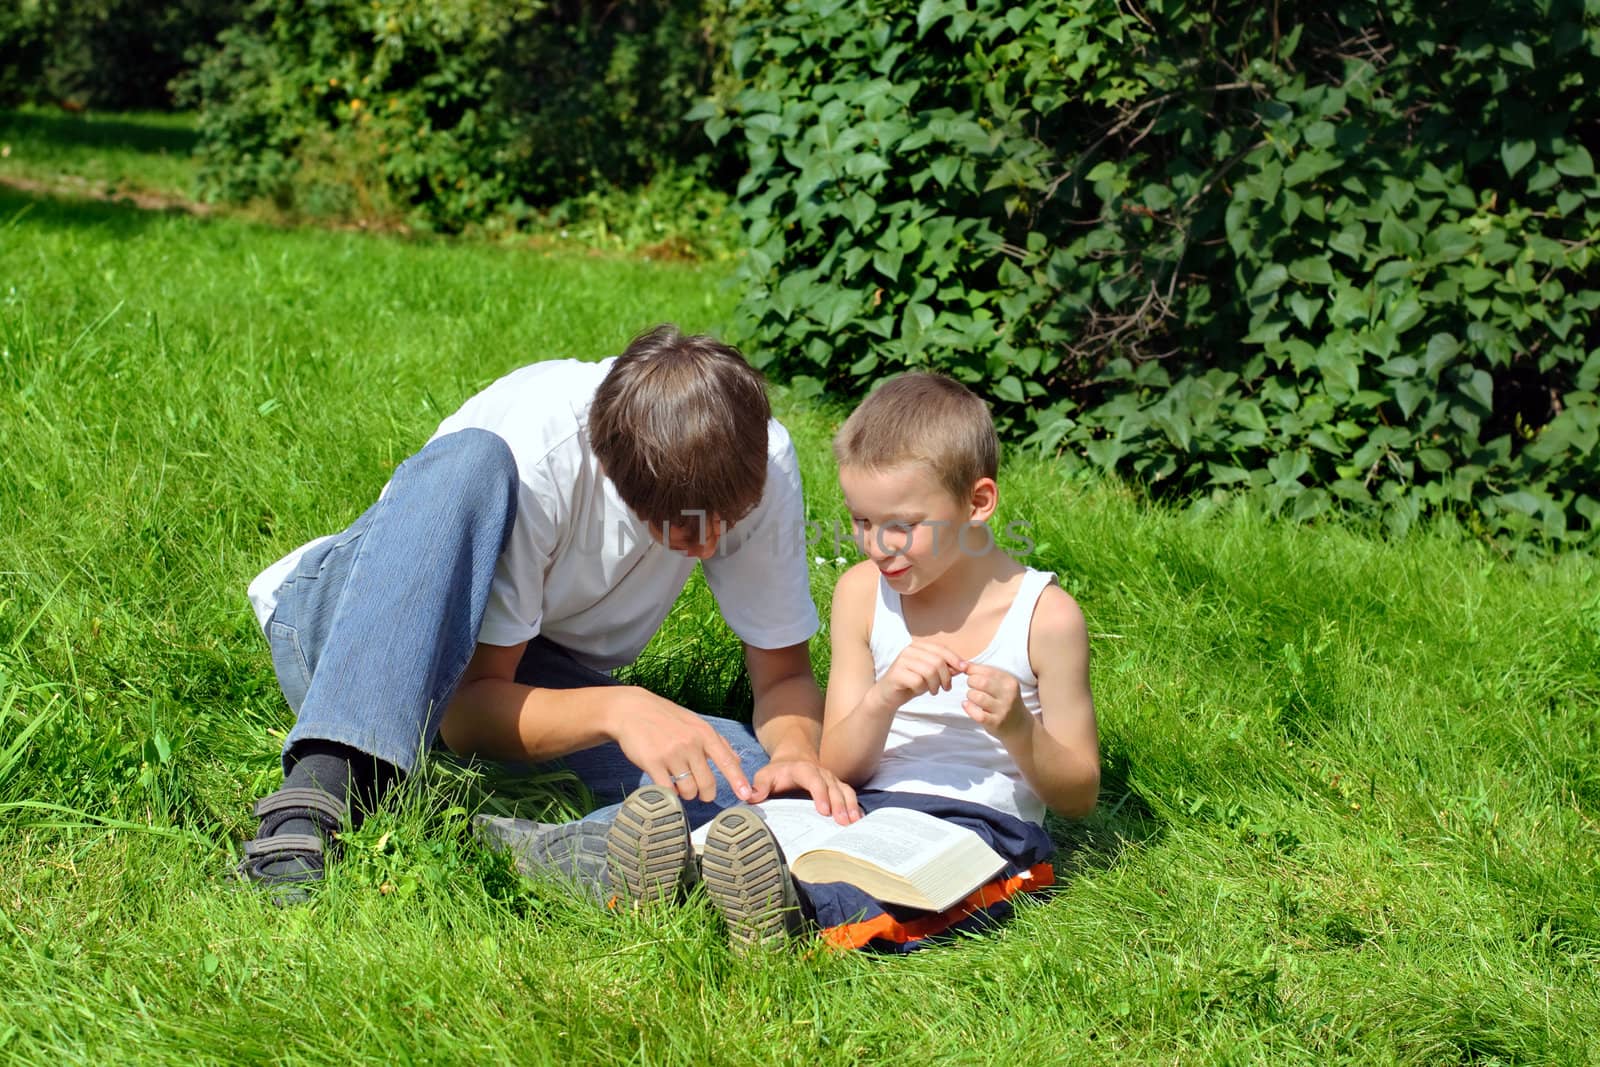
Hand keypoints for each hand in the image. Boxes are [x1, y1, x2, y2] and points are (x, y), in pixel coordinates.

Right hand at [606, 688, 754, 803]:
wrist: (632, 710)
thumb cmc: (667, 718)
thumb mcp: (696, 723)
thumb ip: (718, 743)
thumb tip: (737, 762)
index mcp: (704, 734)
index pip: (727, 761)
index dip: (738, 781)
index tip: (747, 796)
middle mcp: (690, 744)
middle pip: (707, 783)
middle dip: (706, 794)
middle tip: (701, 794)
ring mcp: (671, 754)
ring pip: (688, 790)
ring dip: (686, 793)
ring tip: (680, 785)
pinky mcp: (653, 763)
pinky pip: (668, 790)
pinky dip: (670, 793)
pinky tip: (667, 785)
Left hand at [752, 755, 861, 823]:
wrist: (792, 759)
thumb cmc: (777, 772)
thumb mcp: (764, 776)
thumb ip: (759, 786)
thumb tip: (750, 797)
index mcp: (803, 770)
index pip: (814, 780)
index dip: (820, 794)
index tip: (824, 811)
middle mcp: (821, 773)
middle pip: (833, 787)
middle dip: (839, 804)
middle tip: (843, 822)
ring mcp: (831, 779)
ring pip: (845, 790)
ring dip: (850, 805)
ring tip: (854, 822)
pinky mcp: (837, 786)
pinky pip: (849, 794)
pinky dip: (855, 806)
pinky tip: (859, 819)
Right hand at [872, 639, 967, 709]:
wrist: (888, 696)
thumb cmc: (911, 683)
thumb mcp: (931, 674)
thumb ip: (945, 668)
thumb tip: (963, 665)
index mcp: (918, 646)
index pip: (941, 649)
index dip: (955, 659)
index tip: (964, 669)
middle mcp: (909, 650)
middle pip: (937, 661)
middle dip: (946, 677)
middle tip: (946, 688)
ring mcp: (901, 660)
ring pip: (929, 671)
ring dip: (935, 684)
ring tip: (934, 691)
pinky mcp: (896, 673)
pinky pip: (918, 681)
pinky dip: (922, 689)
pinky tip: (919, 691)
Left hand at [961, 663, 1028, 739]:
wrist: (1019, 726)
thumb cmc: (1004, 701)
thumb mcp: (1001, 685)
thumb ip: (984, 673)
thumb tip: (963, 664)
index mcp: (1010, 682)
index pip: (987, 670)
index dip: (973, 669)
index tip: (967, 672)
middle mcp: (1009, 695)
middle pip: (982, 682)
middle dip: (971, 681)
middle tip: (971, 685)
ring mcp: (1003, 710)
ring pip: (978, 697)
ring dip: (970, 695)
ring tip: (971, 696)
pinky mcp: (996, 723)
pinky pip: (978, 714)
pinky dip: (969, 708)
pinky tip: (967, 705)